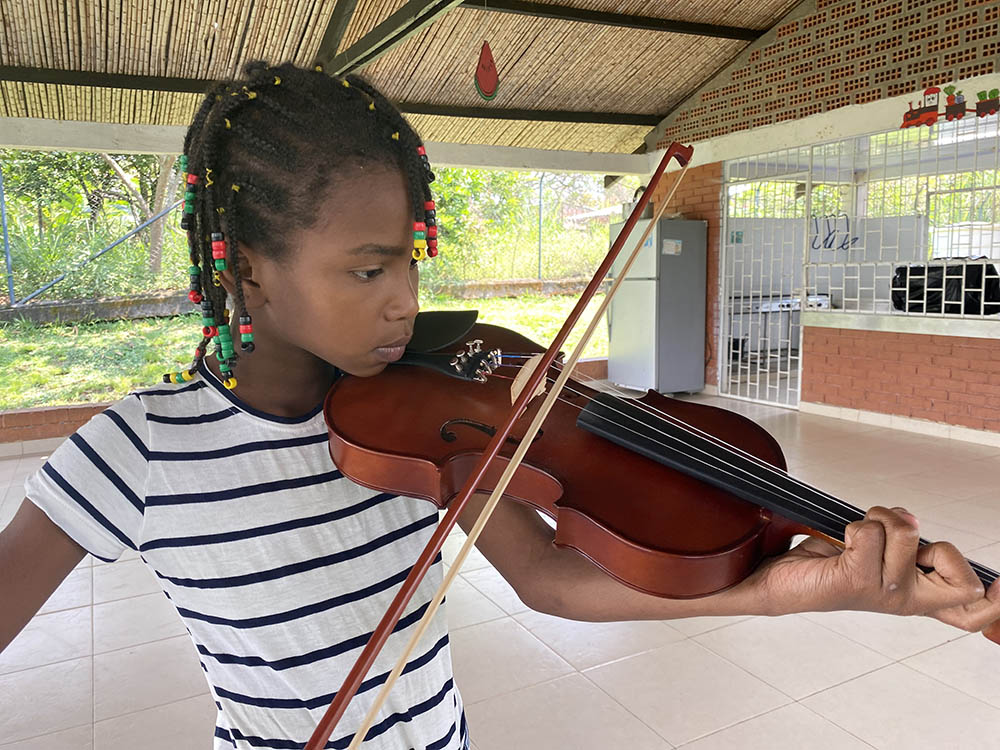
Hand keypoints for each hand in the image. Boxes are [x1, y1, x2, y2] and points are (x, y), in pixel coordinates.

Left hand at [741, 506, 999, 638]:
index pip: (972, 610)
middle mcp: (905, 600)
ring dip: (877, 518)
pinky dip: (852, 527)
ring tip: (855, 536)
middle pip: (958, 571)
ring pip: (905, 531)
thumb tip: (911, 520)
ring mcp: (884, 593)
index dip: (996, 600)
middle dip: (933, 542)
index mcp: (915, 596)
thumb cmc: (824, 564)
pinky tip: (839, 545)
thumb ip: (900, 538)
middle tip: (892, 542)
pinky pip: (868, 532)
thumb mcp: (874, 550)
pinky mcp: (856, 581)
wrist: (776, 583)